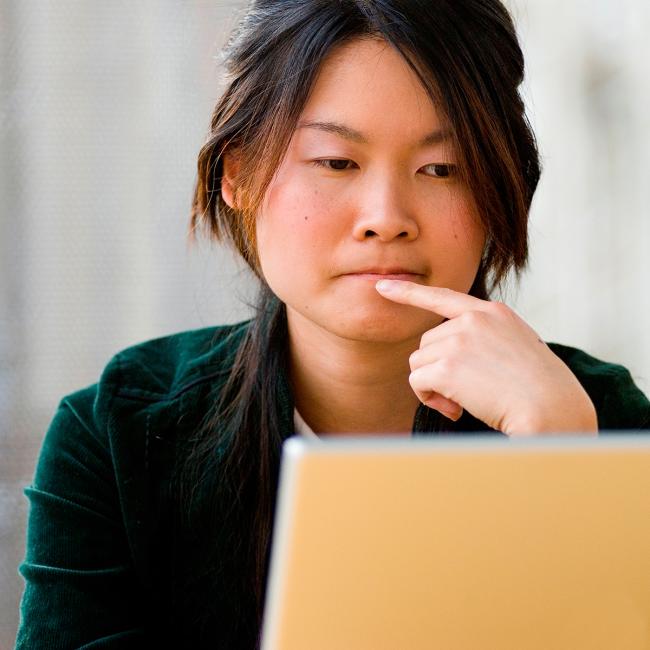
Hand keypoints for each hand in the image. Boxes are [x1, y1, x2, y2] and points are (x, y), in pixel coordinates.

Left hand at [375, 279, 597, 435]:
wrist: (552, 411)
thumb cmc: (540, 390)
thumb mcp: (517, 347)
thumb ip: (484, 339)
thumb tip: (446, 355)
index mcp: (493, 312)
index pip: (443, 297)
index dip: (410, 293)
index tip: (383, 286)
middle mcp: (474, 320)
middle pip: (427, 343)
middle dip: (437, 369)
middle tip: (463, 393)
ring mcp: (459, 340)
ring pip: (419, 363)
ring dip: (433, 386)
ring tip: (463, 401)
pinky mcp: (447, 366)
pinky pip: (418, 381)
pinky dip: (429, 398)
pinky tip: (455, 409)